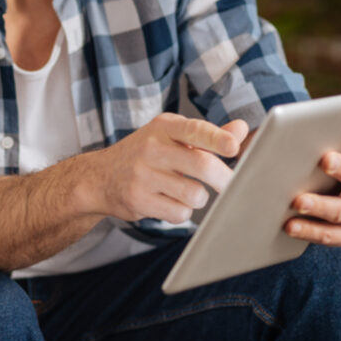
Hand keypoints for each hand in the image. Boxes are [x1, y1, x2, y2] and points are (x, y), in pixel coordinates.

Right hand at [88, 113, 248, 223]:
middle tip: (230, 185)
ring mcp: (143, 175)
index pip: (195, 130)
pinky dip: (181, 212)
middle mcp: (152, 147)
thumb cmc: (144, 154)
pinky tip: (168, 202)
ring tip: (185, 192)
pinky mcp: (138, 200)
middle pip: (202, 165)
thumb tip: (241, 129)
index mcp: (164, 126)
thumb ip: (207, 135)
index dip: (217, 138)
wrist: (99, 177)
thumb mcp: (170, 136)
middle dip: (224, 179)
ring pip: (194, 195)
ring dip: (198, 198)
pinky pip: (179, 213)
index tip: (233, 147)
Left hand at [285, 117, 340, 245]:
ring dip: (322, 205)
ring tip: (298, 201)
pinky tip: (289, 224)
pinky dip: (310, 230)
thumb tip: (285, 124)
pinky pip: (331, 235)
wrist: (315, 187)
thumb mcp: (321, 141)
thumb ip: (314, 131)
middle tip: (326, 159)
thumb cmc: (317, 154)